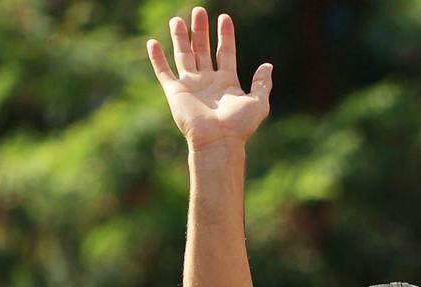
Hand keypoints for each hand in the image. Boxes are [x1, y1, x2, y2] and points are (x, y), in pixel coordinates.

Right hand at [146, 7, 272, 150]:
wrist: (218, 140)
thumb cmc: (239, 125)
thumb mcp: (258, 102)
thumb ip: (262, 83)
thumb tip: (268, 66)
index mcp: (226, 82)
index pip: (225, 52)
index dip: (225, 36)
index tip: (224, 18)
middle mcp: (207, 82)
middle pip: (202, 50)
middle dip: (200, 31)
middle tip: (199, 11)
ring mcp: (190, 86)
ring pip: (183, 55)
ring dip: (180, 38)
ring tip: (177, 19)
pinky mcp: (175, 92)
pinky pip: (163, 72)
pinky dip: (157, 58)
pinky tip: (152, 43)